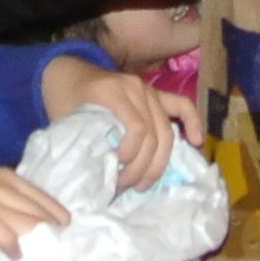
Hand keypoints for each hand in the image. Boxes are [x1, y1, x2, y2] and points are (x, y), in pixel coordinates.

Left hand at [39, 56, 203, 193]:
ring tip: (143, 183)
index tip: (116, 173)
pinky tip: (196, 142)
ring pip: (167, 130)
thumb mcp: (65, 120)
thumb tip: (100, 178)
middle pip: (154, 133)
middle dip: (144, 167)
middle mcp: (135, 87)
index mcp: (111, 90)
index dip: (132, 155)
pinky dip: (192, 122)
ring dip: (159, 161)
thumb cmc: (63, 99)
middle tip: (126, 187)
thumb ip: (84, 143)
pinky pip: (181, 105)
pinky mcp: (155, 94)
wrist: (65, 72)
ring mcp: (148, 89)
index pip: (136, 128)